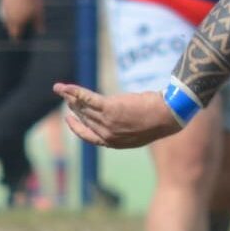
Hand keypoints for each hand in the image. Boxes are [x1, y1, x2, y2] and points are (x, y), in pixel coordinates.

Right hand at [0, 0, 44, 39]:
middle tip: (12, 34)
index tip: (16, 41)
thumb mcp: (39, 12)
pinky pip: (2, 9)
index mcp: (17, 21)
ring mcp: (4, 7)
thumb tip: (41, 32)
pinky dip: (5, 12)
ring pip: (4, 18)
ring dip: (6, 22)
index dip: (16, 37)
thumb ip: (39, 23)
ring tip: (8, 24)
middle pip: (8, 26)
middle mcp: (9, 16)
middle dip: (11, 30)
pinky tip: (7, 11)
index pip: (15, 32)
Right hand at [54, 84, 180, 148]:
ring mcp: (108, 122)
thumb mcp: (139, 128)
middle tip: (66, 97)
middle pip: (84, 119)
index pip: (89, 136)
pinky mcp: (110, 108)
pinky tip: (64, 87)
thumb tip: (118, 115)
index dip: (77, 127)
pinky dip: (74, 92)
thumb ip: (124, 126)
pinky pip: (87, 99)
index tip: (70, 118)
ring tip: (61, 89)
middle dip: (73, 107)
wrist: (168, 115)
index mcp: (115, 142)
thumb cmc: (158, 119)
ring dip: (70, 97)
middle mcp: (108, 135)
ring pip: (83, 108)